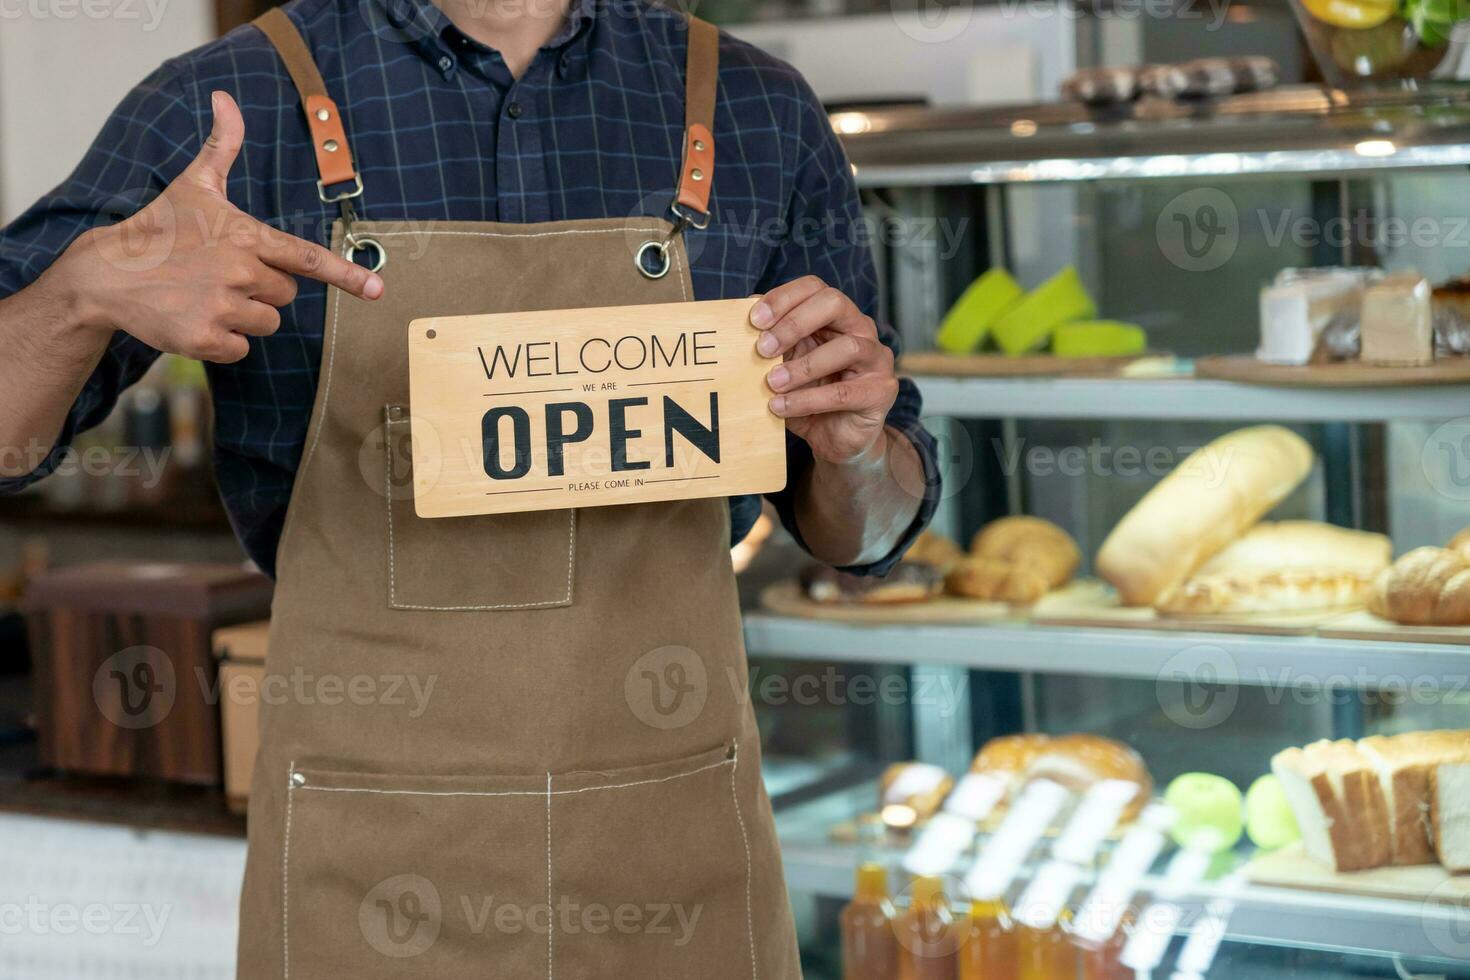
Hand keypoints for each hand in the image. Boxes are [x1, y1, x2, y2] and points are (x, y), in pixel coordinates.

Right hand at [58, 91, 382, 363]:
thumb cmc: (160, 227)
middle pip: (286, 295)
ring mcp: (222, 306)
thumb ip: (223, 147)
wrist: (106, 272)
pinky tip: (194, 318)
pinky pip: (241, 349)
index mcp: (245, 237)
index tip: (377, 290)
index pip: (305, 258)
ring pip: (267, 323)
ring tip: (205, 295)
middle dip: (262, 289)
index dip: (346, 275)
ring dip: (244, 316)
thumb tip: (225, 98)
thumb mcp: (195, 185)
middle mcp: (239, 271)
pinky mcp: (205, 338)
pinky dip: (221, 341)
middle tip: (221, 275)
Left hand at [751, 276, 898, 464]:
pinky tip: (781, 407)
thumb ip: (772, 342)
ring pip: (847, 347)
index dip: (783, 298)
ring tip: (772, 383)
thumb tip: (739, 319)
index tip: (754, 321)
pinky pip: (844, 393)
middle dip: (794, 323)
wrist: (836, 439)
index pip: (814, 288)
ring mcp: (876, 358)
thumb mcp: (785, 365)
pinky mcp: (881, 391)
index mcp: (836, 316)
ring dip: (803, 366)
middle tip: (763, 348)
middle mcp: (861, 329)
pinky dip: (807, 399)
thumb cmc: (808, 396)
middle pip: (835, 303)